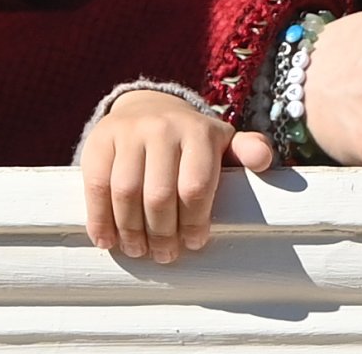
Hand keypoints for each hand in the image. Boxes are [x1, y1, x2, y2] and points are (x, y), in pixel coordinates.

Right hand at [80, 91, 272, 261]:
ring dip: (131, 232)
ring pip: (126, 193)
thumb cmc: (190, 140)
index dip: (194, 223)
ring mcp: (130, 132)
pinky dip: (100, 220)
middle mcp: (164, 127)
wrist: (147, 108)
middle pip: (159, 196)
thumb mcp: (220, 143)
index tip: (193, 243)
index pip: (195, 187)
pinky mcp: (100, 140)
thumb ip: (245, 151)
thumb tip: (265, 159)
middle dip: (162, 235)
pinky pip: (96, 186)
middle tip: (164, 255)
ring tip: (139, 250)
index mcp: (198, 131)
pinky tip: (107, 240)